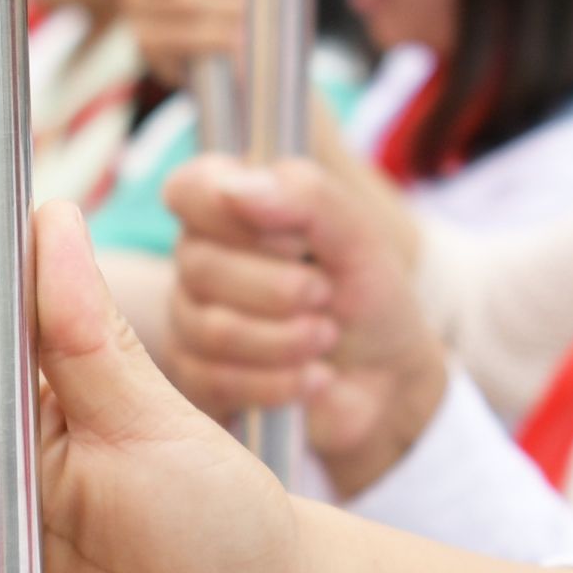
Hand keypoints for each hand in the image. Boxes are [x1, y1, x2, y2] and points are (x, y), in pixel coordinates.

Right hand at [161, 148, 445, 489]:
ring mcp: (190, 320)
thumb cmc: (365, 294)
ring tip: (326, 337)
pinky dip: (280, 382)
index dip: (234, 215)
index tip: (296, 239)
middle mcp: (199, 258)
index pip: (188, 189)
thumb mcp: (357, 236)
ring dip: (287, 339)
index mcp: (230, 206)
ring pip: (212, 329)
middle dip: (281, 289)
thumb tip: (236, 189)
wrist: (384, 376)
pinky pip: (218, 381)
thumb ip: (305, 196)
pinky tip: (314, 377)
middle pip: (200, 266)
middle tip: (326, 294)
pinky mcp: (196, 379)